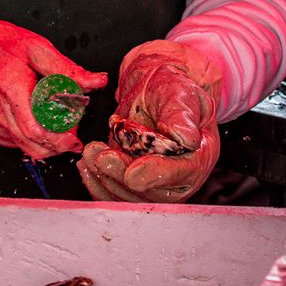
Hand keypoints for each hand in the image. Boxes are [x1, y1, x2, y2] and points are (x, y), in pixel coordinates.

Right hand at [0, 18, 108, 159]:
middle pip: (33, 144)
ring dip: (45, 143)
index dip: (60, 139)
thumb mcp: (35, 46)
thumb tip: (96, 81)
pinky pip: (12, 143)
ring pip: (24, 148)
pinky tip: (32, 120)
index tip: (75, 135)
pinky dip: (27, 137)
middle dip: (58, 144)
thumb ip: (66, 69)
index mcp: (9, 86)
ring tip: (55, 125)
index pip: (37, 129)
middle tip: (71, 132)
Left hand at [77, 40, 221, 203]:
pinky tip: (86, 165)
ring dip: (106, 178)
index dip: (157, 175)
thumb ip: (181, 115)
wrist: (151, 89)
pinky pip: (115, 193)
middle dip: (123, 176)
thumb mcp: (179, 94)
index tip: (132, 173)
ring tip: (90, 154)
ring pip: (131, 196)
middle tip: (101, 157)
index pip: (184, 173)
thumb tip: (185, 138)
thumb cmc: (169, 90)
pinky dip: (98, 182)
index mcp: (199, 154)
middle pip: (153, 192)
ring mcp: (155, 182)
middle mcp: (179, 175)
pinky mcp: (133, 182)